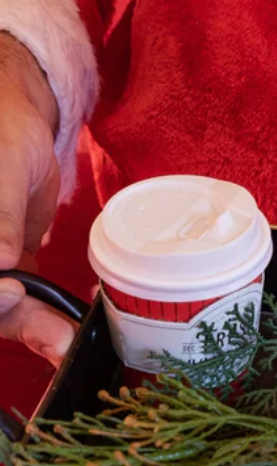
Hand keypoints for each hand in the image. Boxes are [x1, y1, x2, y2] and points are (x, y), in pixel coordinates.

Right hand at [0, 31, 74, 364]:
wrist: (14, 126)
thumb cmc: (1, 136)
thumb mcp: (3, 169)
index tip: (13, 291)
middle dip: (18, 323)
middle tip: (60, 339)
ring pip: (4, 311)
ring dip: (39, 327)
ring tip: (74, 338)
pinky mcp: (10, 274)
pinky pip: (25, 304)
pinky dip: (51, 315)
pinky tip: (80, 321)